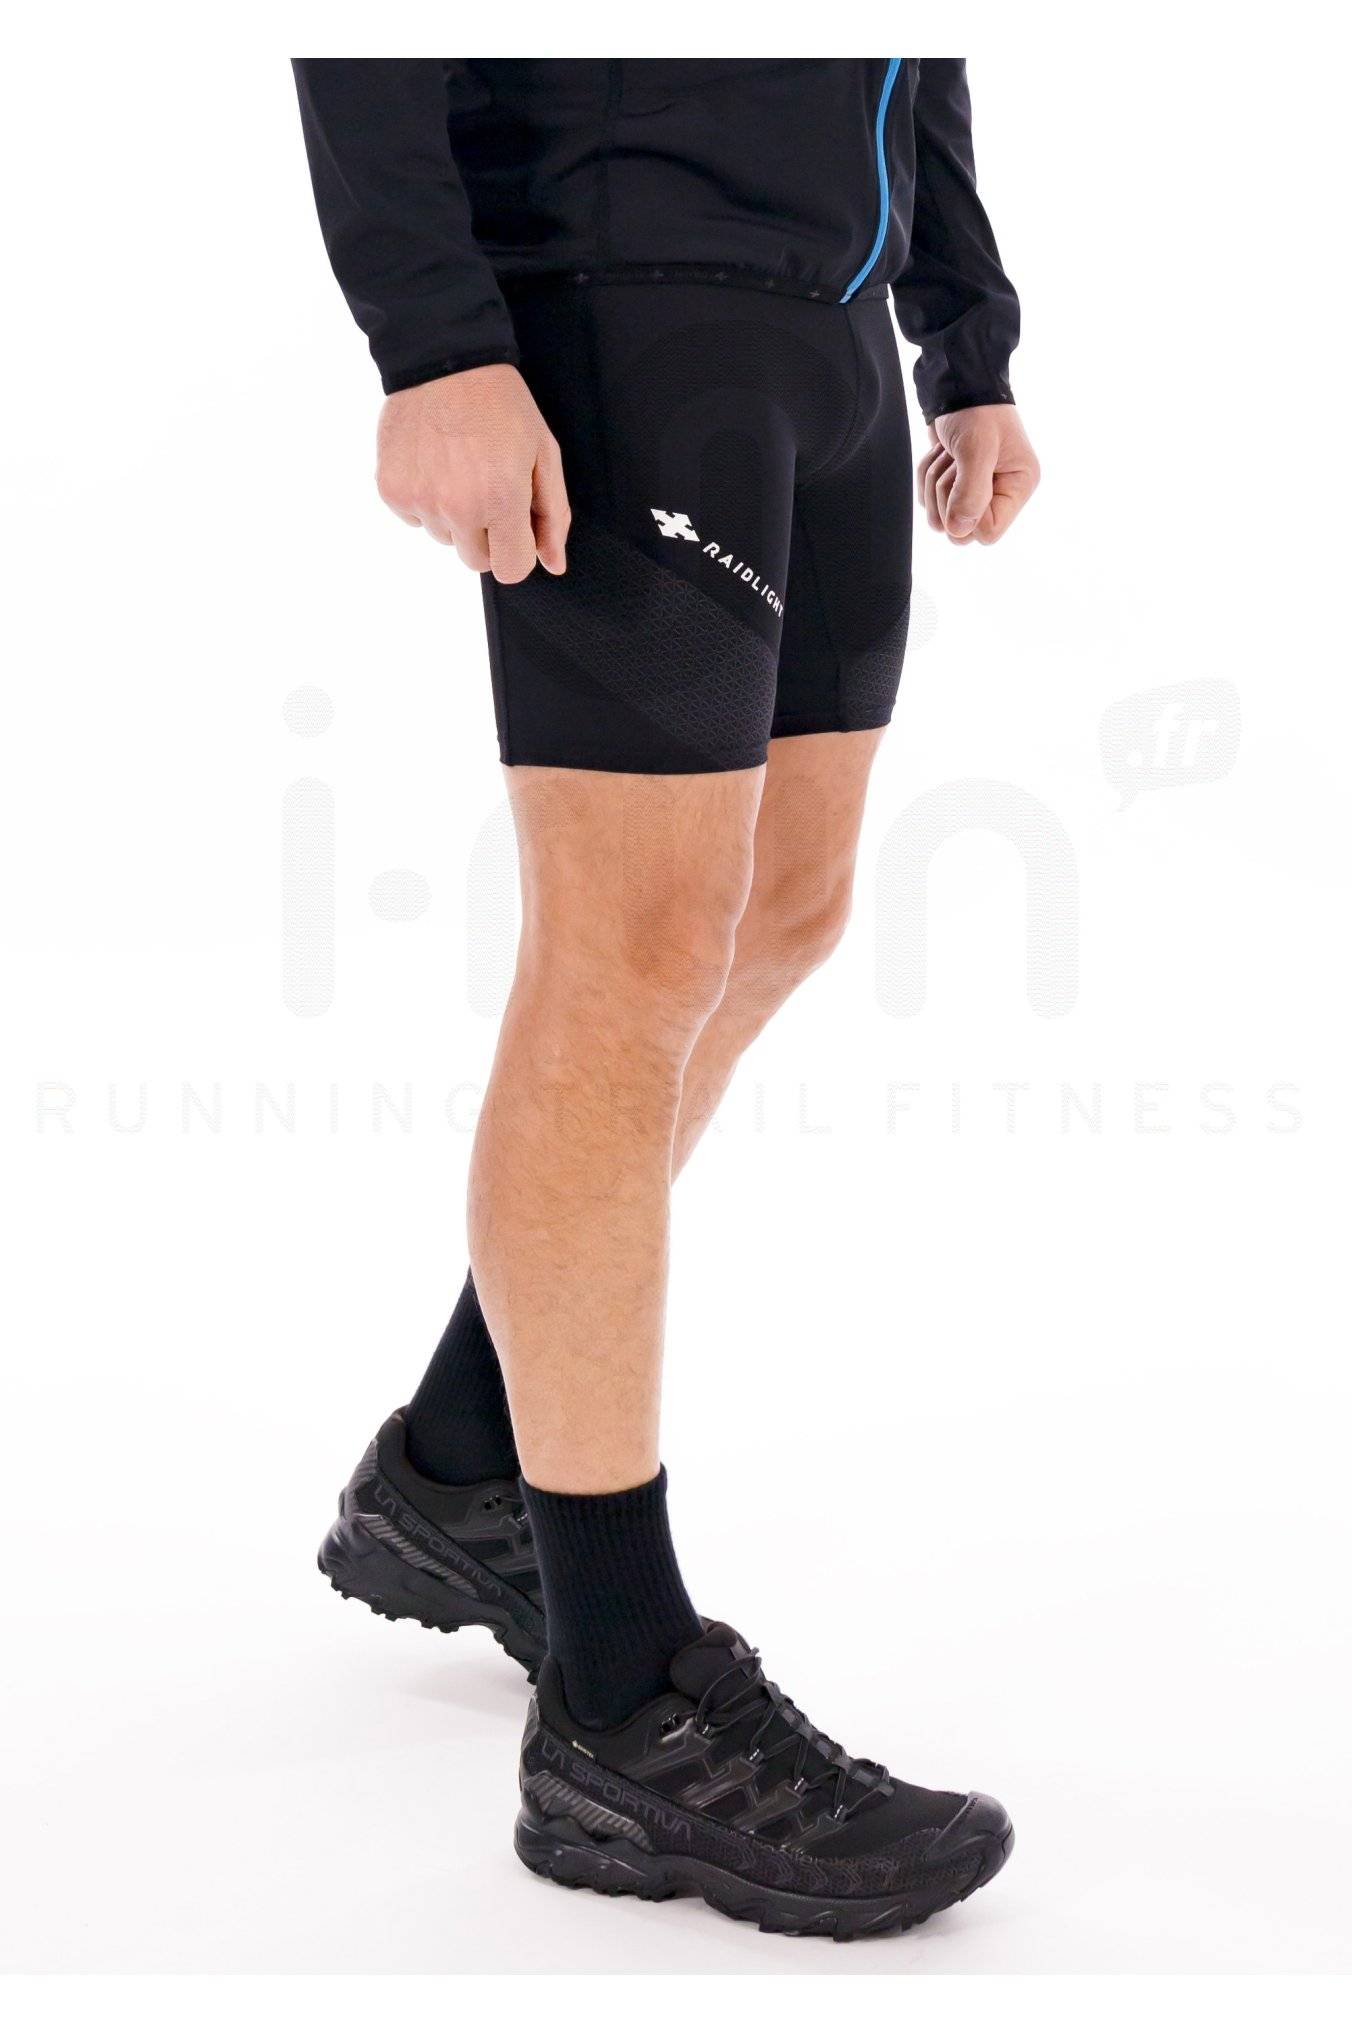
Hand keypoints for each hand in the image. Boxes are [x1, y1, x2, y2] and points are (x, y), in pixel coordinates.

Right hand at [376, 364, 569, 582]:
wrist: (443, 360)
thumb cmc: (500, 404)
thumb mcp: (543, 453)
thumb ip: (553, 515)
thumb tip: (553, 565)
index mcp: (501, 500)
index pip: (511, 570)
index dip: (517, 549)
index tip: (515, 524)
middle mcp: (458, 508)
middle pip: (476, 560)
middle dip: (487, 534)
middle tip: (487, 487)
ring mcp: (420, 500)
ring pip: (444, 538)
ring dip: (454, 516)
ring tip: (459, 468)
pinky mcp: (391, 490)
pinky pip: (414, 519)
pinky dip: (425, 500)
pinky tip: (434, 464)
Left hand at [918, 405, 1039, 545]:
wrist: (958, 385)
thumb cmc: (976, 411)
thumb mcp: (977, 449)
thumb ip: (970, 493)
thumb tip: (958, 531)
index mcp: (1018, 487)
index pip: (988, 533)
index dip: (968, 514)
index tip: (965, 481)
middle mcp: (1000, 495)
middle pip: (961, 532)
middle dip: (947, 496)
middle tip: (956, 462)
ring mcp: (976, 493)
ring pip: (940, 519)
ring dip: (934, 482)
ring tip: (948, 454)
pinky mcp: (954, 487)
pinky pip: (928, 502)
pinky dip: (926, 476)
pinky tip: (941, 453)